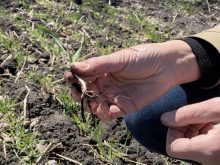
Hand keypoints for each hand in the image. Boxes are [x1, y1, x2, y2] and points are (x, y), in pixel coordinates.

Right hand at [64, 40, 199, 120]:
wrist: (166, 67)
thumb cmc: (143, 57)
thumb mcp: (120, 59)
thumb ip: (99, 64)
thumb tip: (75, 66)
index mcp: (102, 70)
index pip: (82, 76)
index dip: (74, 78)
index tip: (70, 78)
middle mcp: (105, 84)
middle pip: (86, 93)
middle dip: (80, 95)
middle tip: (80, 94)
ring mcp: (114, 96)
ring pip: (96, 105)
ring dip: (92, 107)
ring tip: (96, 104)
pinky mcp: (125, 106)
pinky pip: (111, 113)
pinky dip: (106, 114)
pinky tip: (108, 110)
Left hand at [161, 97, 219, 164]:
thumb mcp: (216, 109)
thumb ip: (187, 114)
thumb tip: (164, 119)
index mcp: (207, 151)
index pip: (172, 147)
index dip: (173, 131)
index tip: (184, 119)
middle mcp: (211, 163)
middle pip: (182, 147)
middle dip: (187, 129)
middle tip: (202, 118)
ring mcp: (215, 162)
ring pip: (192, 148)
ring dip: (197, 132)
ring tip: (211, 121)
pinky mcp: (218, 159)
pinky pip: (203, 149)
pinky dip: (204, 137)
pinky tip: (216, 128)